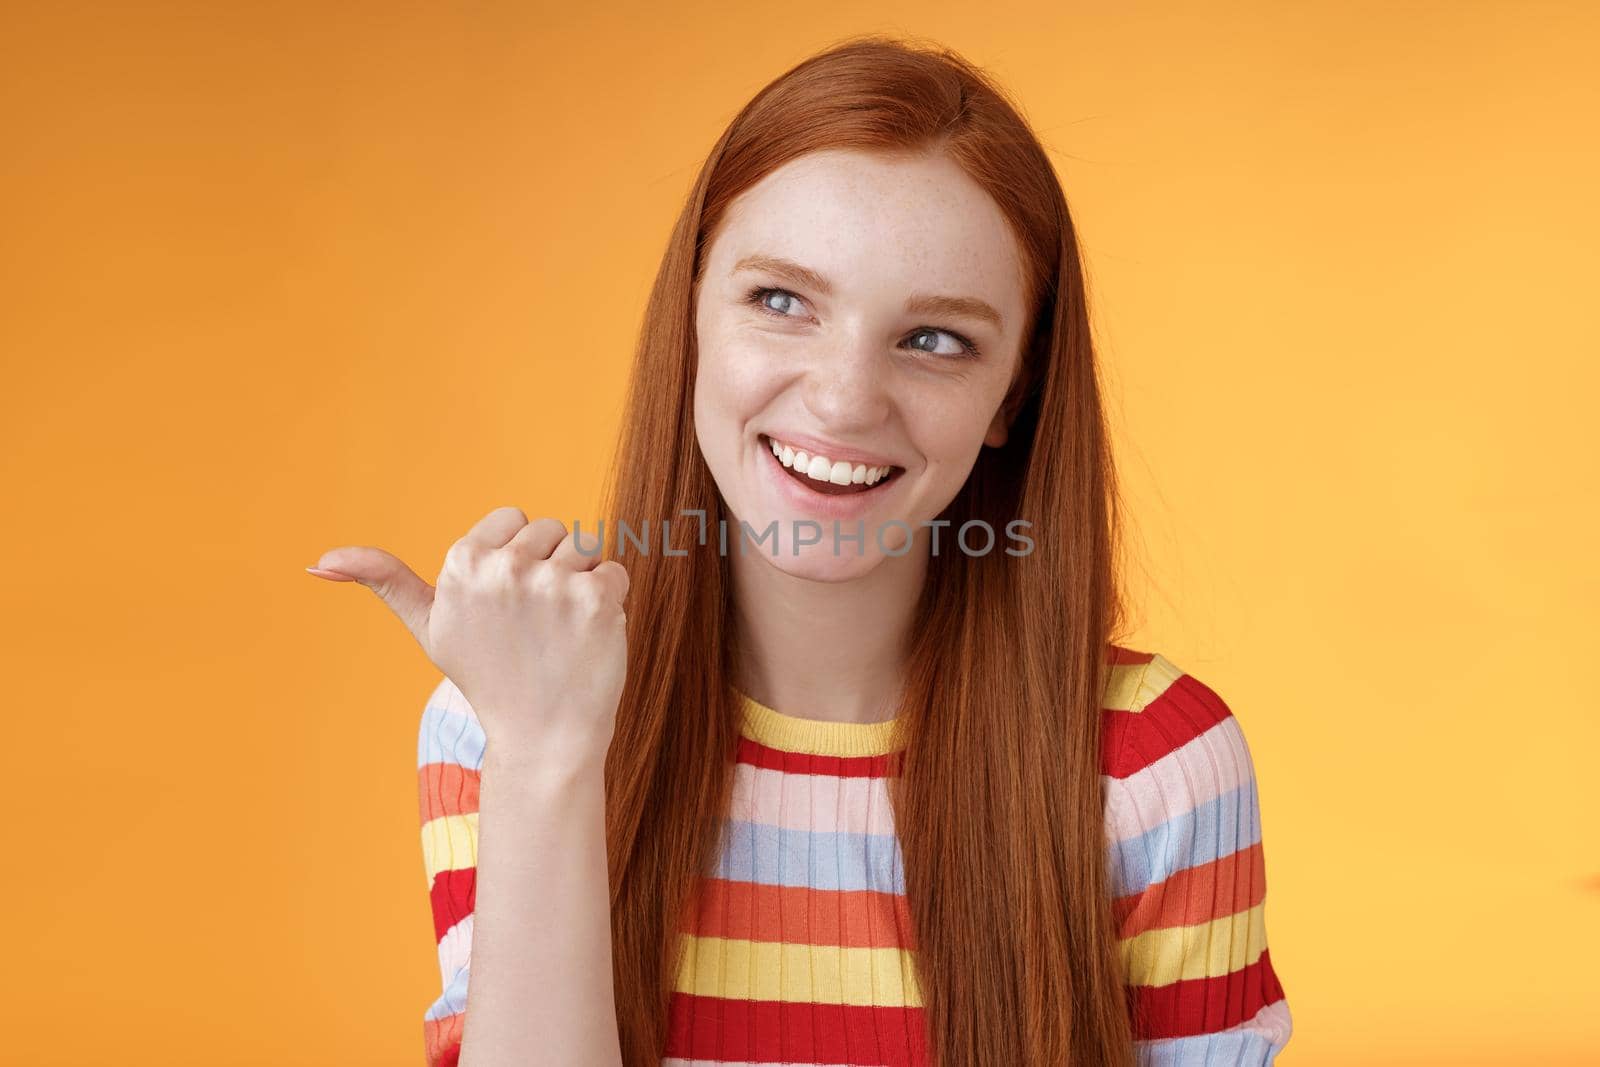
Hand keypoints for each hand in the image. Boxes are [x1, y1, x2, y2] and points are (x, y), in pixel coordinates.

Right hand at [308, 507, 628, 760]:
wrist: (542, 740)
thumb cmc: (489, 680)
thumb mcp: (430, 629)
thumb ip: (385, 582)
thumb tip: (319, 559)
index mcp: (461, 563)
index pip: (513, 518)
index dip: (518, 558)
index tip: (508, 605)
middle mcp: (502, 567)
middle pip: (552, 529)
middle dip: (551, 568)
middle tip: (536, 624)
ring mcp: (551, 582)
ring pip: (586, 547)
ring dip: (583, 584)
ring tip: (561, 631)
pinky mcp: (596, 598)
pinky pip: (616, 571)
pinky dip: (611, 602)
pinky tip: (588, 638)